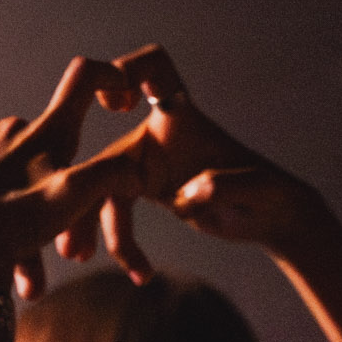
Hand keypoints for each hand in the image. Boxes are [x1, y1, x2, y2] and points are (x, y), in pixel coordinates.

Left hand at [0, 56, 145, 296]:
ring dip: (24, 219)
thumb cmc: (12, 229)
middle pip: (46, 155)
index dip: (107, 77)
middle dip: (56, 198)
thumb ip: (109, 176)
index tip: (120, 96)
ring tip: (24, 266)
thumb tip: (136, 168)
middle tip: (61, 248)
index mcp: (43, 133)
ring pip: (13, 180)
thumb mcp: (70, 202)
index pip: (82, 79)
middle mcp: (7, 131)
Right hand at [63, 44, 323, 262]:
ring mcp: (148, 162)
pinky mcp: (146, 190)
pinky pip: (113, 211)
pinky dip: (120, 243)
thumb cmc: (273, 195)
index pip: (155, 68)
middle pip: (105, 147)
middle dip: (80, 184)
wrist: (273, 220)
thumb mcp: (258, 190)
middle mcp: (159, 133)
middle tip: (68, 226)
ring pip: (98, 185)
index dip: (129, 69)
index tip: (113, 102)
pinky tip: (140, 274)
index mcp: (183, 118)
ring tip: (77, 256)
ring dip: (85, 220)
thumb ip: (223, 185)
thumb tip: (186, 194)